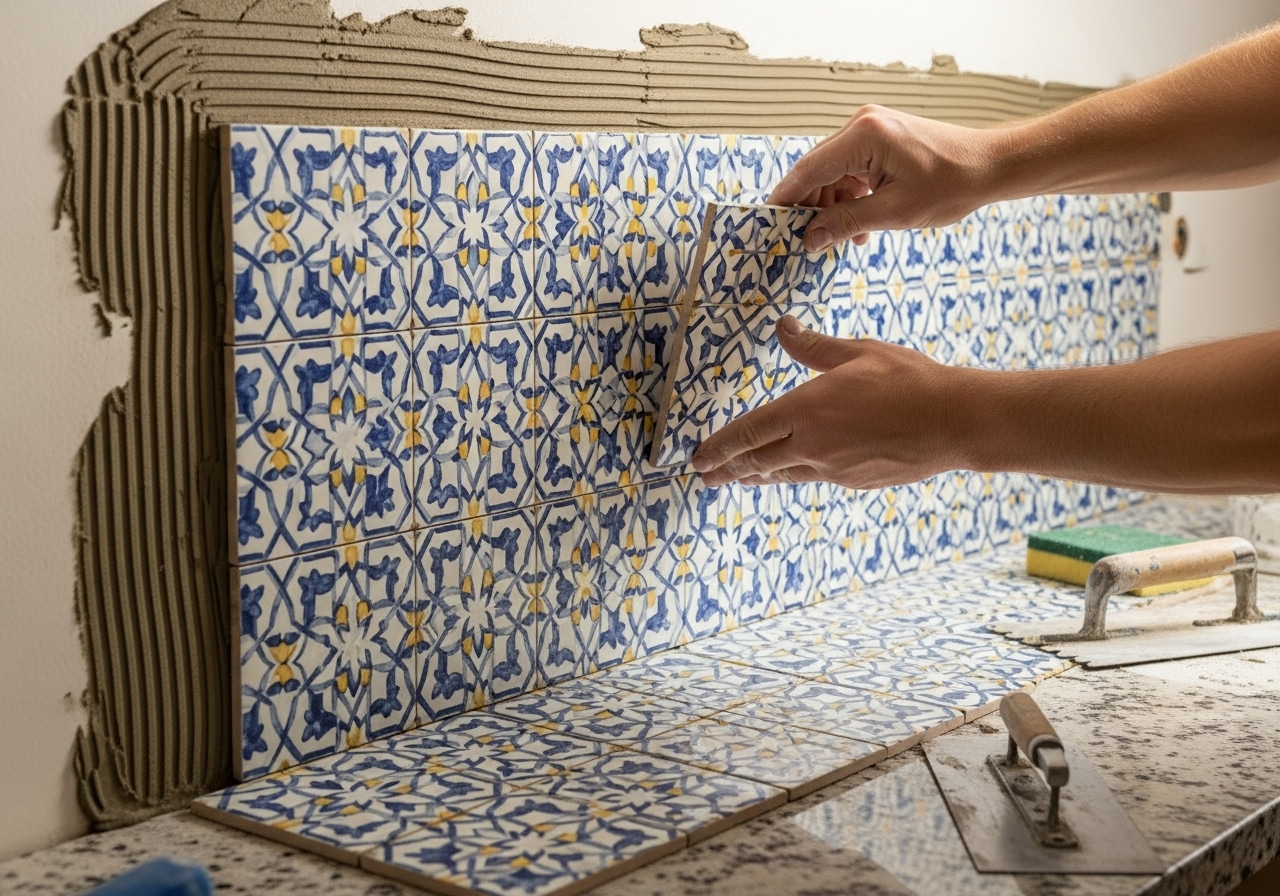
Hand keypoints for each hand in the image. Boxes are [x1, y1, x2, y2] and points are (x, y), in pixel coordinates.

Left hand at [691, 315, 970, 488]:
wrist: (953, 423)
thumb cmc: (908, 380)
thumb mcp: (857, 352)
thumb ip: (813, 346)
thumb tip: (783, 326)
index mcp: (806, 410)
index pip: (747, 433)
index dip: (718, 447)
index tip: (698, 457)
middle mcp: (812, 445)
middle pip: (756, 462)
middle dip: (727, 469)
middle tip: (704, 475)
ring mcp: (832, 469)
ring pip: (782, 475)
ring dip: (755, 476)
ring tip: (737, 479)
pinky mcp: (852, 482)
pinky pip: (813, 478)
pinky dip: (792, 475)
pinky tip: (790, 472)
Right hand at [770, 105, 1003, 250]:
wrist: (991, 166)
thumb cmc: (953, 185)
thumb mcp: (895, 212)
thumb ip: (846, 223)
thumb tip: (810, 239)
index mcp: (864, 136)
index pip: (808, 170)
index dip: (786, 200)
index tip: (769, 225)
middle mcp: (863, 124)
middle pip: (817, 170)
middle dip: (811, 208)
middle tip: (805, 241)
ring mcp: (872, 128)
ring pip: (833, 173)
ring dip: (833, 206)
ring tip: (845, 238)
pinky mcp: (881, 137)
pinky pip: (851, 169)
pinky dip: (850, 196)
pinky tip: (861, 224)